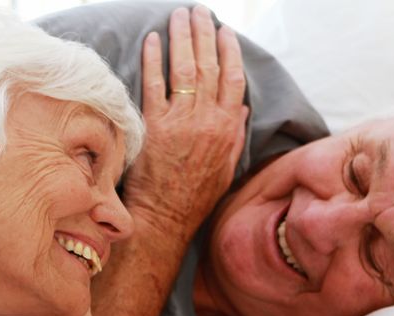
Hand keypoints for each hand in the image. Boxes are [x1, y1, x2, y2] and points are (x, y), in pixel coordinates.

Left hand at [124, 6, 248, 241]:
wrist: (167, 217)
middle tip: (198, 10)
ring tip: (178, 15)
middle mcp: (206, 120)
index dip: (229, 50)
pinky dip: (153, 60)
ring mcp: (180, 121)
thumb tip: (242, 106)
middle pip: (208, 65)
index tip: (224, 31)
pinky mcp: (154, 126)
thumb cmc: (196, 196)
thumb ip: (236, 133)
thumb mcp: (227, 166)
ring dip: (181, 37)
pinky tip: (152, 40)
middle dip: (203, 33)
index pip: (232, 78)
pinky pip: (153, 85)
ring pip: (184, 69)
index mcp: (228, 128)